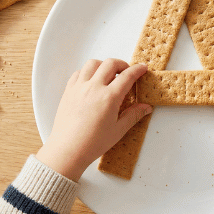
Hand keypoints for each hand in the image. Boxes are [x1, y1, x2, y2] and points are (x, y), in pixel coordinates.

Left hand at [36, 59, 151, 180]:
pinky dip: (87, 72)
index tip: (142, 68)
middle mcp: (93, 88)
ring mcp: (79, 88)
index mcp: (109, 97)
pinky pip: (78, 73)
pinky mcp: (68, 91)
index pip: (127, 76)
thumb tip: (146, 107)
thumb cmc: (92, 143)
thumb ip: (133, 115)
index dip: (137, 70)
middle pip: (110, 64)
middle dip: (122, 64)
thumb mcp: (118, 130)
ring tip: (108, 75)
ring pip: (93, 64)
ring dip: (103, 65)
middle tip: (127, 72)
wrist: (68, 150)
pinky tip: (92, 81)